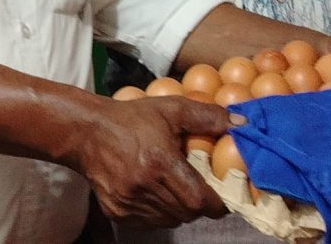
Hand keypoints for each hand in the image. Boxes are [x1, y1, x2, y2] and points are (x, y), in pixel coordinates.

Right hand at [71, 95, 232, 227]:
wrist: (87, 132)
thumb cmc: (132, 119)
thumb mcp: (172, 109)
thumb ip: (208, 116)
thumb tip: (243, 123)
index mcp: (160, 163)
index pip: (199, 200)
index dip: (217, 203)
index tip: (224, 197)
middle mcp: (143, 187)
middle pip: (187, 213)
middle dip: (200, 204)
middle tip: (202, 189)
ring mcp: (128, 203)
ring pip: (170, 220)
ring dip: (180, 209)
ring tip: (178, 188)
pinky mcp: (117, 212)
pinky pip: (150, 222)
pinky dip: (160, 213)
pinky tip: (157, 193)